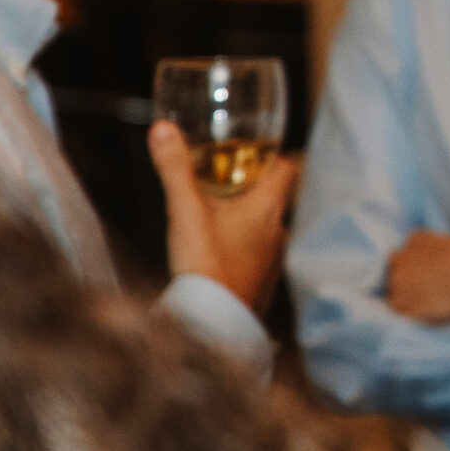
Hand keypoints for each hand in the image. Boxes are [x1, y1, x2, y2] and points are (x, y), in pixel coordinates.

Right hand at [146, 121, 298, 314]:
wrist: (212, 322)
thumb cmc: (204, 265)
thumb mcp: (185, 210)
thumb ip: (174, 168)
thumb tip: (163, 128)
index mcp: (268, 207)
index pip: (286, 169)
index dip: (273, 156)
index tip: (253, 152)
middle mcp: (279, 232)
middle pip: (276, 198)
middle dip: (252, 187)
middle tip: (227, 181)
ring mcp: (274, 260)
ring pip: (267, 228)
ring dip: (248, 219)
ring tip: (219, 214)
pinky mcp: (263, 282)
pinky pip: (259, 255)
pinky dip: (244, 247)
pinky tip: (220, 251)